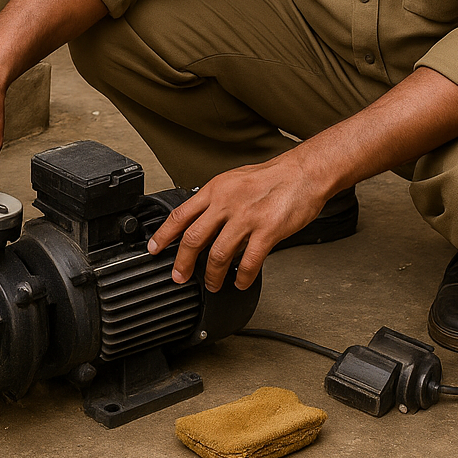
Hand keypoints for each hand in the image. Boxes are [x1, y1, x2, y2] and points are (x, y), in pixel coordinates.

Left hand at [146, 152, 329, 291]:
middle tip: (179, 277)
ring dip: (213, 276)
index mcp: (215, 190)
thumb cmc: (272, 177)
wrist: (304, 172)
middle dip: (183, 263)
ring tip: (213, 285)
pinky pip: (249, 262)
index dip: (163, 235)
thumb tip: (202, 221)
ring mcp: (246, 218)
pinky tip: (241, 282)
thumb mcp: (234, 180)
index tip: (154, 249)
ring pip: (218, 255)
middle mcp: (226, 203)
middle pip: (194, 238)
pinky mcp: (267, 231)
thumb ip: (216, 201)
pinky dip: (242, 277)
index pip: (180, 215)